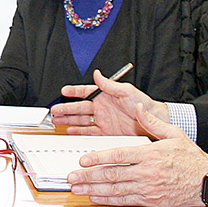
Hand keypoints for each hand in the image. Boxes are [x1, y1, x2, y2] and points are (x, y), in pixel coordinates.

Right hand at [48, 68, 169, 134]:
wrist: (153, 122)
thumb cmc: (142, 103)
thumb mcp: (126, 91)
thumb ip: (109, 84)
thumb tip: (97, 74)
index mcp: (105, 95)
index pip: (85, 92)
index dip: (74, 91)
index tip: (64, 91)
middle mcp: (101, 107)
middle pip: (79, 108)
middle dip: (66, 109)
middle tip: (55, 110)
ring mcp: (103, 120)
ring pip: (81, 120)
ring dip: (69, 120)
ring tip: (57, 121)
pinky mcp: (106, 132)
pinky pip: (88, 131)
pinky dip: (78, 131)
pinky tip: (70, 131)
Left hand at [65, 104, 207, 206]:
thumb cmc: (191, 158)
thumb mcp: (174, 134)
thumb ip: (152, 122)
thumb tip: (137, 108)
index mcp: (149, 154)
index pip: (118, 155)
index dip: (98, 158)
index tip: (83, 159)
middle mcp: (145, 172)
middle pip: (111, 174)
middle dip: (88, 176)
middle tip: (71, 176)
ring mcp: (147, 188)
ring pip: (115, 189)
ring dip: (93, 189)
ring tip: (76, 189)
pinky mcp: (150, 200)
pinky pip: (125, 201)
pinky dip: (108, 200)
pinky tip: (95, 198)